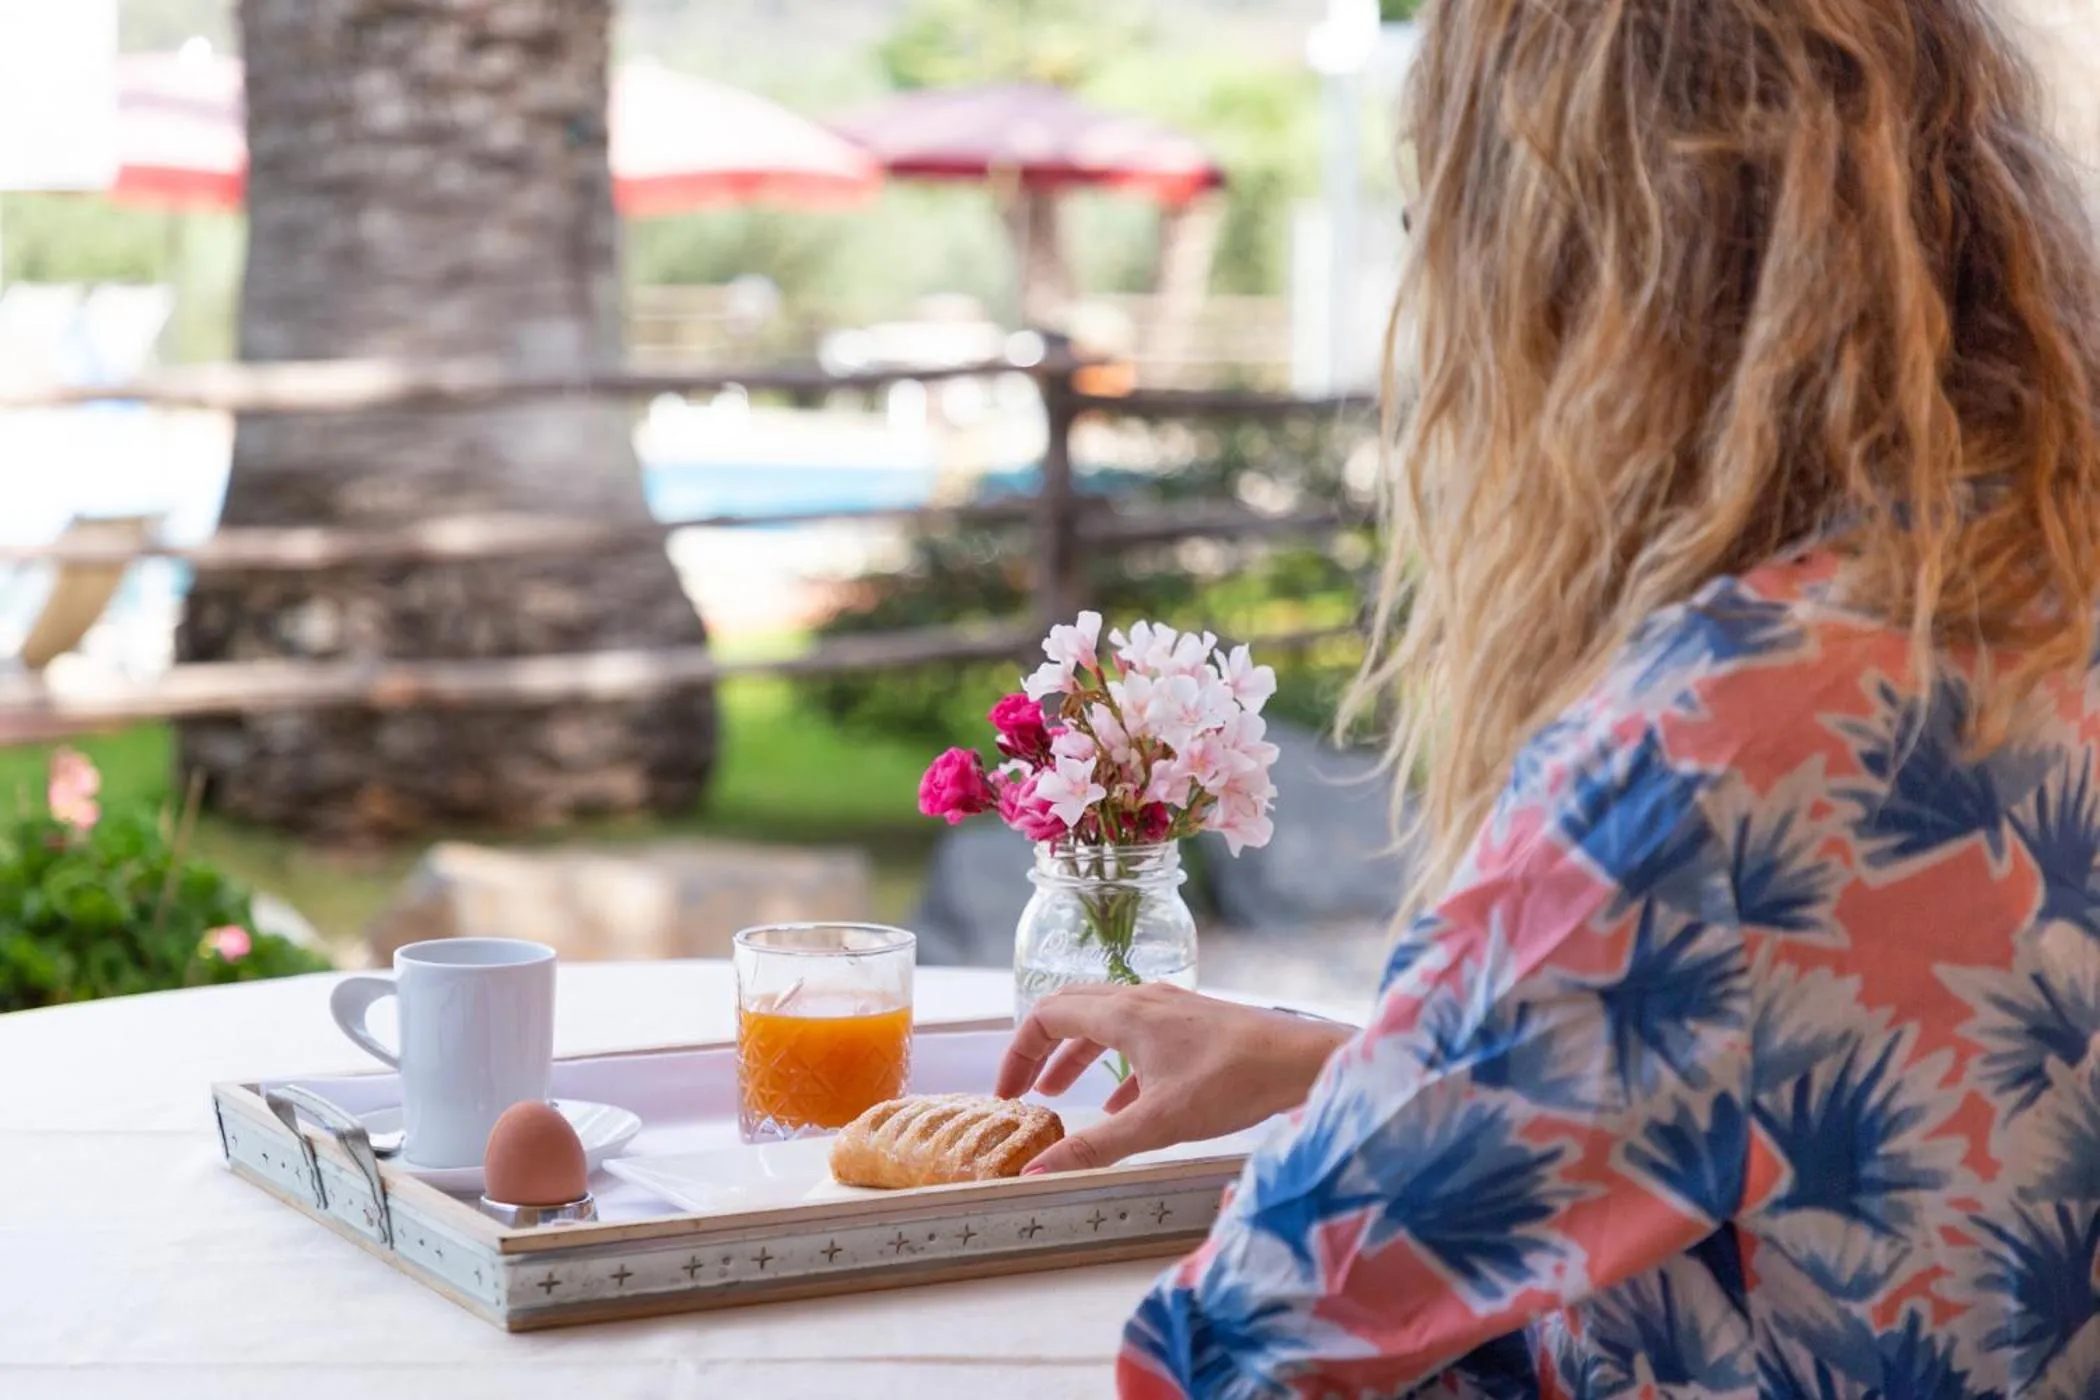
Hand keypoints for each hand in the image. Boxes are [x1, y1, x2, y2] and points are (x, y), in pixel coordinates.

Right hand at [996, 983, 1354, 1174]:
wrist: (1303, 1061)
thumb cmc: (1233, 1083)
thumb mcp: (1157, 1122)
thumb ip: (1096, 1146)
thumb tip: (1038, 1170)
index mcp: (1123, 1013)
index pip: (1046, 1015)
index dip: (1019, 1053)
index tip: (1007, 1093)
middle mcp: (1141, 999)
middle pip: (1070, 1009)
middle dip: (1041, 1049)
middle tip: (1024, 1088)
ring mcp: (1170, 1007)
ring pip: (1105, 1022)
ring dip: (1076, 1055)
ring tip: (1060, 1095)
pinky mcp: (1193, 1023)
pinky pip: (1139, 1035)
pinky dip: (1116, 1064)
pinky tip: (1122, 1104)